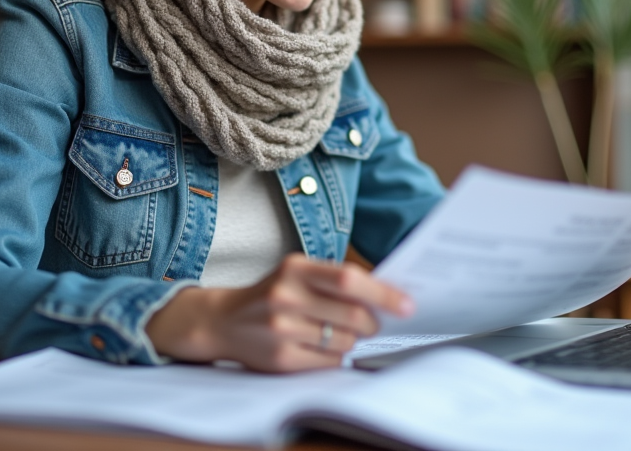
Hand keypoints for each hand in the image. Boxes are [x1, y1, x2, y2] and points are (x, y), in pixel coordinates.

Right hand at [145, 253, 413, 371]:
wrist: (223, 320)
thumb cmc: (272, 293)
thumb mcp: (296, 274)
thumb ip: (334, 280)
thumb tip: (387, 296)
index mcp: (295, 268)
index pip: (349, 279)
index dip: (383, 293)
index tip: (407, 304)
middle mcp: (286, 296)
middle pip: (353, 315)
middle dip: (372, 322)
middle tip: (372, 323)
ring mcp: (282, 330)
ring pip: (344, 341)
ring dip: (352, 340)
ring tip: (334, 331)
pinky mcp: (281, 359)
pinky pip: (329, 362)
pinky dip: (334, 356)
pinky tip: (319, 346)